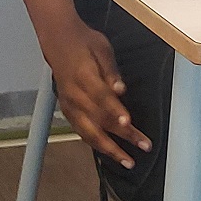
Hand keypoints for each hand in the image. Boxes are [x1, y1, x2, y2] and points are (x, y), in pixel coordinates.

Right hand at [46, 24, 151, 166]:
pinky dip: (95, 143)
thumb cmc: (84, 42)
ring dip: (109, 148)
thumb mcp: (102, 48)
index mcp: (84, 77)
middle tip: (143, 146)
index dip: (115, 111)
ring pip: (88, 131)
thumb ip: (111, 71)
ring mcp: (69, 104)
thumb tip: (121, 90)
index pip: (102, 98)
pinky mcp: (67, 110)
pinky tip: (109, 151)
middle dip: (122, 136)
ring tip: (127, 160)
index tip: (129, 123)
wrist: (58, 40)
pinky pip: (81, 131)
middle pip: (99, 120)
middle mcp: (74, 95)